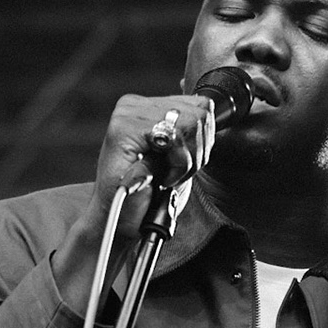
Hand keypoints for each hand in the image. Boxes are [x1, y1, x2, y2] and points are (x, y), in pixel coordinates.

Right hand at [55, 92, 216, 309]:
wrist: (121, 223)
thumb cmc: (148, 195)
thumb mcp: (177, 156)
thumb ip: (190, 129)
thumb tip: (206, 104)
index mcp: (147, 107)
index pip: (200, 104)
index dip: (203, 140)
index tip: (184, 163)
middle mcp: (134, 105)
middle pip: (199, 112)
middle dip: (197, 150)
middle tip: (174, 172)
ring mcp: (127, 114)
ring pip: (190, 122)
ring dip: (186, 160)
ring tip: (166, 175)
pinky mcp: (123, 129)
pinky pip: (174, 137)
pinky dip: (177, 164)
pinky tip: (160, 177)